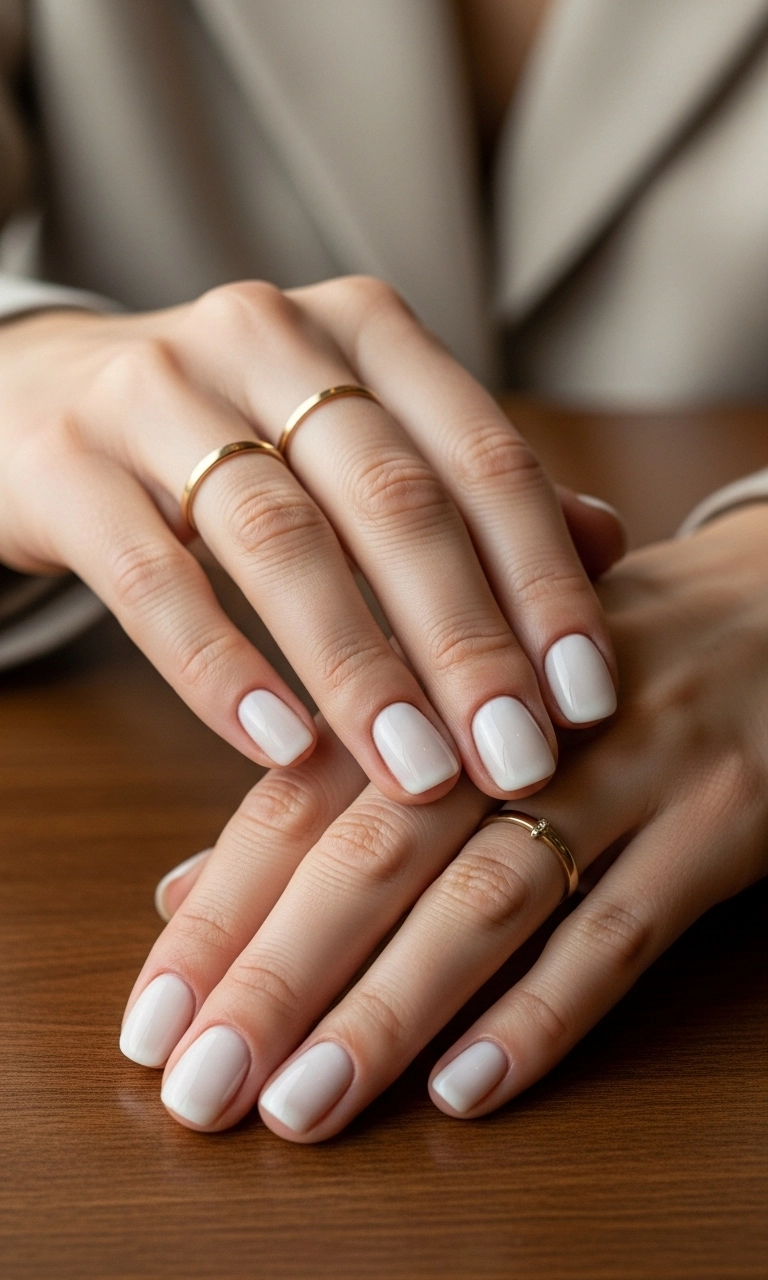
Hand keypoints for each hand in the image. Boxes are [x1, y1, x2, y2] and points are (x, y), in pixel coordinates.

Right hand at [0, 279, 616, 801]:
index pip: (481, 456)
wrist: (39, 393)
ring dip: (359, 668)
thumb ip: (470, 489)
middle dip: (465, 640)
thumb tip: (607, 545)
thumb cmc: (230, 436)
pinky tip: (279, 746)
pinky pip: (153, 577)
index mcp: (362, 327)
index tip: (587, 697)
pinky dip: (222, 669)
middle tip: (515, 758)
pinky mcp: (66, 462)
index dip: (543, 580)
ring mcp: (157, 390)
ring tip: (414, 774)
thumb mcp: (355, 442)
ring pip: (279, 538)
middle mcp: (267, 335)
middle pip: (392, 499)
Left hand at [119, 504, 767, 1137]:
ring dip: (390, 1009)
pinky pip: (628, 928)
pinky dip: (545, 1012)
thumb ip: (329, 789)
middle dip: (279, 974)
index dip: (221, 909)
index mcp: (439, 672)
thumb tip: (186, 886)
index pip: (300, 795)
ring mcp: (631, 761)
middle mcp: (520, 714)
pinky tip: (468, 1089)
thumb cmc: (598, 656)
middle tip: (202, 1085)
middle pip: (378, 847)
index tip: (152, 1020)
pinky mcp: (725, 814)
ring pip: (492, 893)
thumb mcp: (465, 689)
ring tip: (303, 1106)